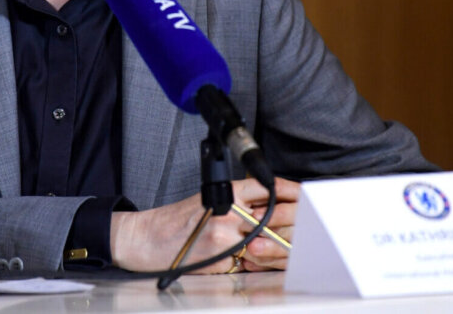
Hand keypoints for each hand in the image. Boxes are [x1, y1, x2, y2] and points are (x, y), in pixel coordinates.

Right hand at [110, 177, 299, 272]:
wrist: (147, 238)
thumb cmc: (178, 221)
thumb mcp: (210, 200)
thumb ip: (240, 203)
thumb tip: (273, 210)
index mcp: (227, 192)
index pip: (269, 188)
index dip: (291, 193)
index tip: (305, 198)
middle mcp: (229, 212)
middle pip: (275, 217)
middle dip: (292, 226)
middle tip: (306, 229)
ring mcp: (226, 237)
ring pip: (266, 244)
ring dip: (276, 249)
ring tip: (279, 248)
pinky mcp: (221, 259)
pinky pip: (249, 263)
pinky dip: (253, 264)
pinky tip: (249, 260)